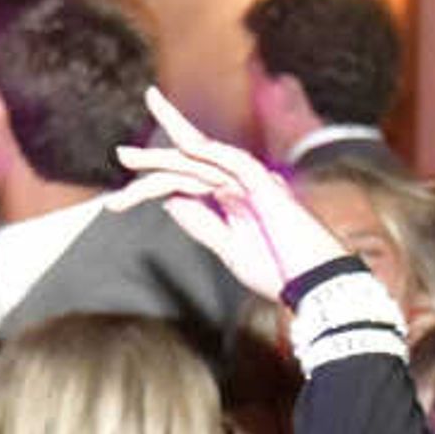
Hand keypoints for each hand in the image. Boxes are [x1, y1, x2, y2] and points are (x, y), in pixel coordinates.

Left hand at [109, 90, 353, 304]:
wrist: (316, 286)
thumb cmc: (280, 271)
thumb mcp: (229, 249)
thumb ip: (202, 224)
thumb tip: (170, 201)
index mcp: (234, 198)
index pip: (189, 180)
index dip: (154, 183)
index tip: (119, 200)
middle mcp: (242, 184)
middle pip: (192, 162)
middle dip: (155, 157)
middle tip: (121, 153)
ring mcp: (254, 183)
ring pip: (203, 160)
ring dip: (166, 157)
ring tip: (130, 157)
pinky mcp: (266, 188)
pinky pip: (234, 163)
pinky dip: (209, 153)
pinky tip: (184, 147)